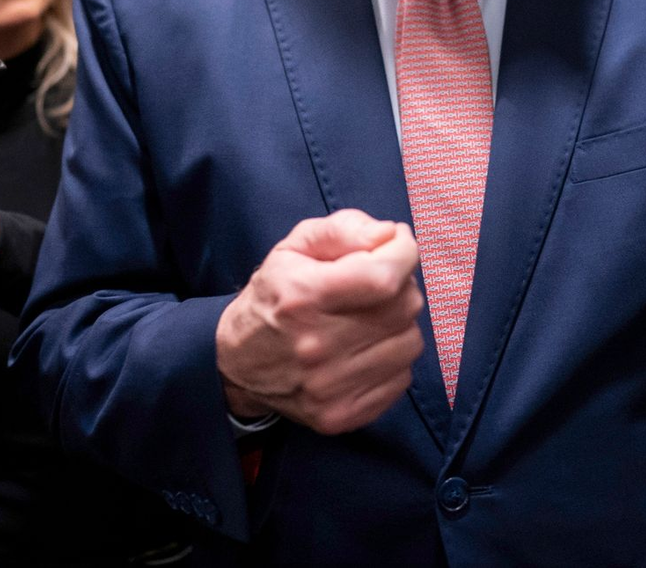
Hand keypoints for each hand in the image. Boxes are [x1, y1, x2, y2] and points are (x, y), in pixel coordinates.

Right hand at [216, 209, 423, 434]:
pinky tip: (366, 348)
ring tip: (371, 317)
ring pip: (409, 343)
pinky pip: (401, 379)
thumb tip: (389, 235)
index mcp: (304, 297)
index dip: (404, 252)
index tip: (398, 244)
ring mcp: (328, 388)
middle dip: (401, 285)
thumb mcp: (297, 245)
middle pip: (403, 308)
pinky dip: (393, 358)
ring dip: (399, 324)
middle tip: (379, 283)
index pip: (384, 277)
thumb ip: (344, 229)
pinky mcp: (339, 416)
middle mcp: (316, 346)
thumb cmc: (275, 294)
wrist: (236, 363)